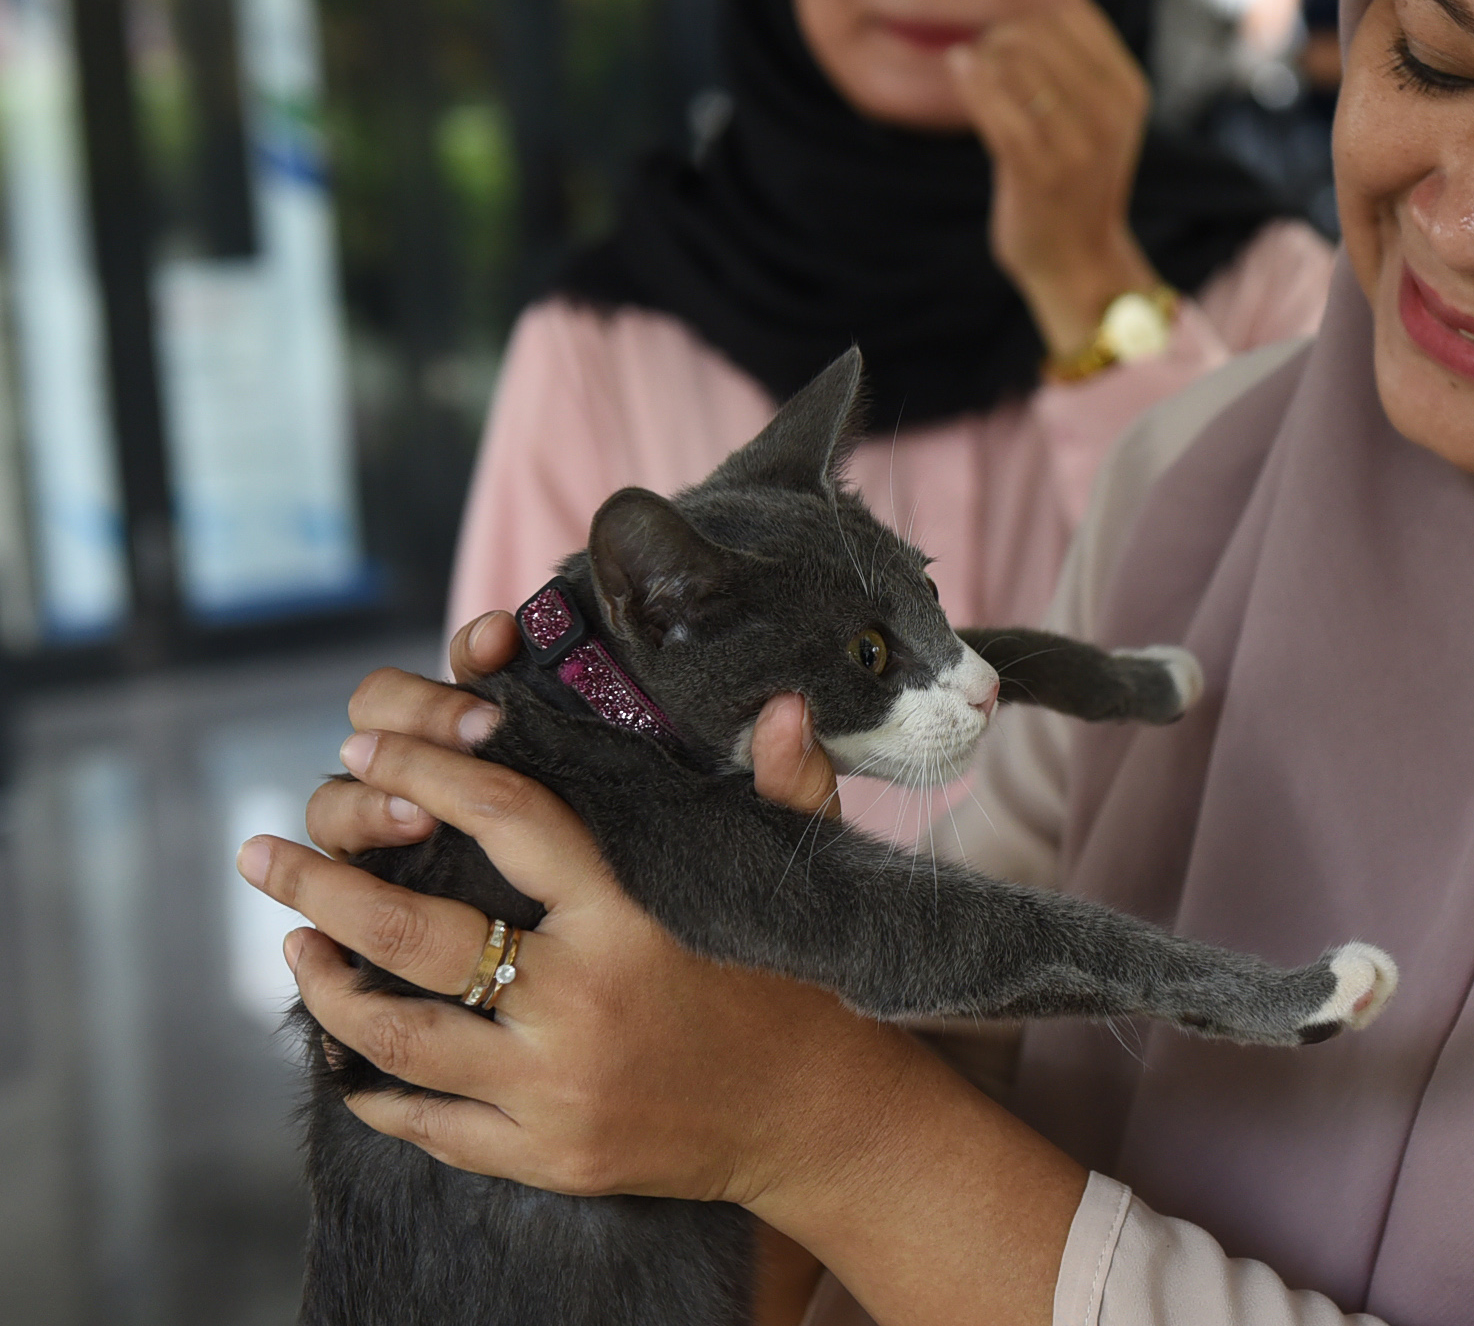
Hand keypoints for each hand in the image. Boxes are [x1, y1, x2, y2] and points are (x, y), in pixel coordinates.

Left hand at [260, 612, 1080, 1321]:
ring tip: (294, 945)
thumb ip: (787, 785)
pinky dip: (375, 1090)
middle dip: (322, 885)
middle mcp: (581, 1002)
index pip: (509, 819)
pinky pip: (430, 1123)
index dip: (429, 773)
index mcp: (632, 918)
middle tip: (262, 852)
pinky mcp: (548, 1155)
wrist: (826, 1125)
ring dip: (328, 986)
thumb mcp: (801, 877)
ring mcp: (555, 1088)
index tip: (369, 749)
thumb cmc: (808, 988)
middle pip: (415, 930)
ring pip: (399, 1032)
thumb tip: (783, 702)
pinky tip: (343, 1059)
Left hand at [948, 0, 1162, 359]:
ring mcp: (1077, 142)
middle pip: (1037, 27)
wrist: (1077, 261)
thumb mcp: (1099, 110)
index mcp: (1129, 89)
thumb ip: (1083, 50)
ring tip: (976, 72)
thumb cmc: (1077, 177)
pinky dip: (968, 79)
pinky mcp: (1036, 169)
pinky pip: (992, 101)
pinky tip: (959, 72)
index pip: (1071, 10)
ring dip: (982, 56)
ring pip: (1013, 57)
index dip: (1029, 7)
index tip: (1011, 35)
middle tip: (988, 58)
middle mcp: (1111, 112)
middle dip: (1001, 32)